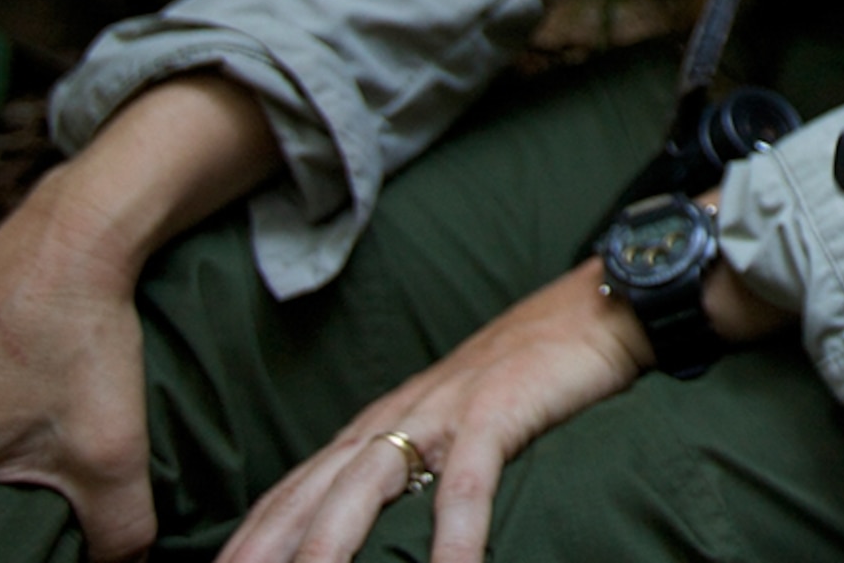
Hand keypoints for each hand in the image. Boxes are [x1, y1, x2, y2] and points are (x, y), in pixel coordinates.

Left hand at [218, 263, 649, 562]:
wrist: (595, 306)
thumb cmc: (526, 377)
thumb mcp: (449, 427)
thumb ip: (404, 470)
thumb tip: (363, 532)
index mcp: (376, 426)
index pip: (291, 493)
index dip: (248, 539)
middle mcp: (394, 419)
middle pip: (309, 497)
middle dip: (264, 551)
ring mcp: (442, 413)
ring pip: (362, 490)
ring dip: (327, 548)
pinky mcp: (495, 412)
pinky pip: (465, 487)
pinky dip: (452, 538)